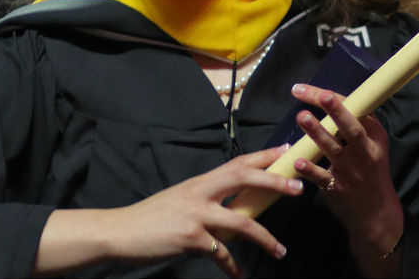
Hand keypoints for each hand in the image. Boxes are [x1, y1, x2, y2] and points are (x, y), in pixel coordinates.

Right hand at [107, 145, 301, 277]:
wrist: (120, 232)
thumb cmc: (151, 219)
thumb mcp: (180, 201)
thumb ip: (206, 201)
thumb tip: (233, 209)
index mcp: (200, 182)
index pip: (237, 162)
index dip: (263, 156)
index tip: (286, 152)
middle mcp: (200, 193)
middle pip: (243, 179)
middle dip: (273, 182)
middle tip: (298, 188)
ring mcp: (195, 215)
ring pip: (241, 222)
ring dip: (265, 238)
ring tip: (280, 251)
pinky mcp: (190, 238)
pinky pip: (221, 254)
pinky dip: (232, 267)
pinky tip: (239, 276)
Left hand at [290, 83, 404, 276]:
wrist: (377, 213)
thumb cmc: (371, 172)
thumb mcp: (373, 146)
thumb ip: (357, 125)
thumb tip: (330, 98)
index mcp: (375, 138)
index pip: (357, 113)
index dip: (337, 100)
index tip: (318, 90)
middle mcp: (365, 152)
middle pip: (351, 128)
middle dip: (337, 111)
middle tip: (321, 95)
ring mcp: (352, 171)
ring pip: (334, 149)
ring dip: (317, 133)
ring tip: (302, 117)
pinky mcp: (338, 188)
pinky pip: (322, 177)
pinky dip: (310, 169)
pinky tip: (297, 162)